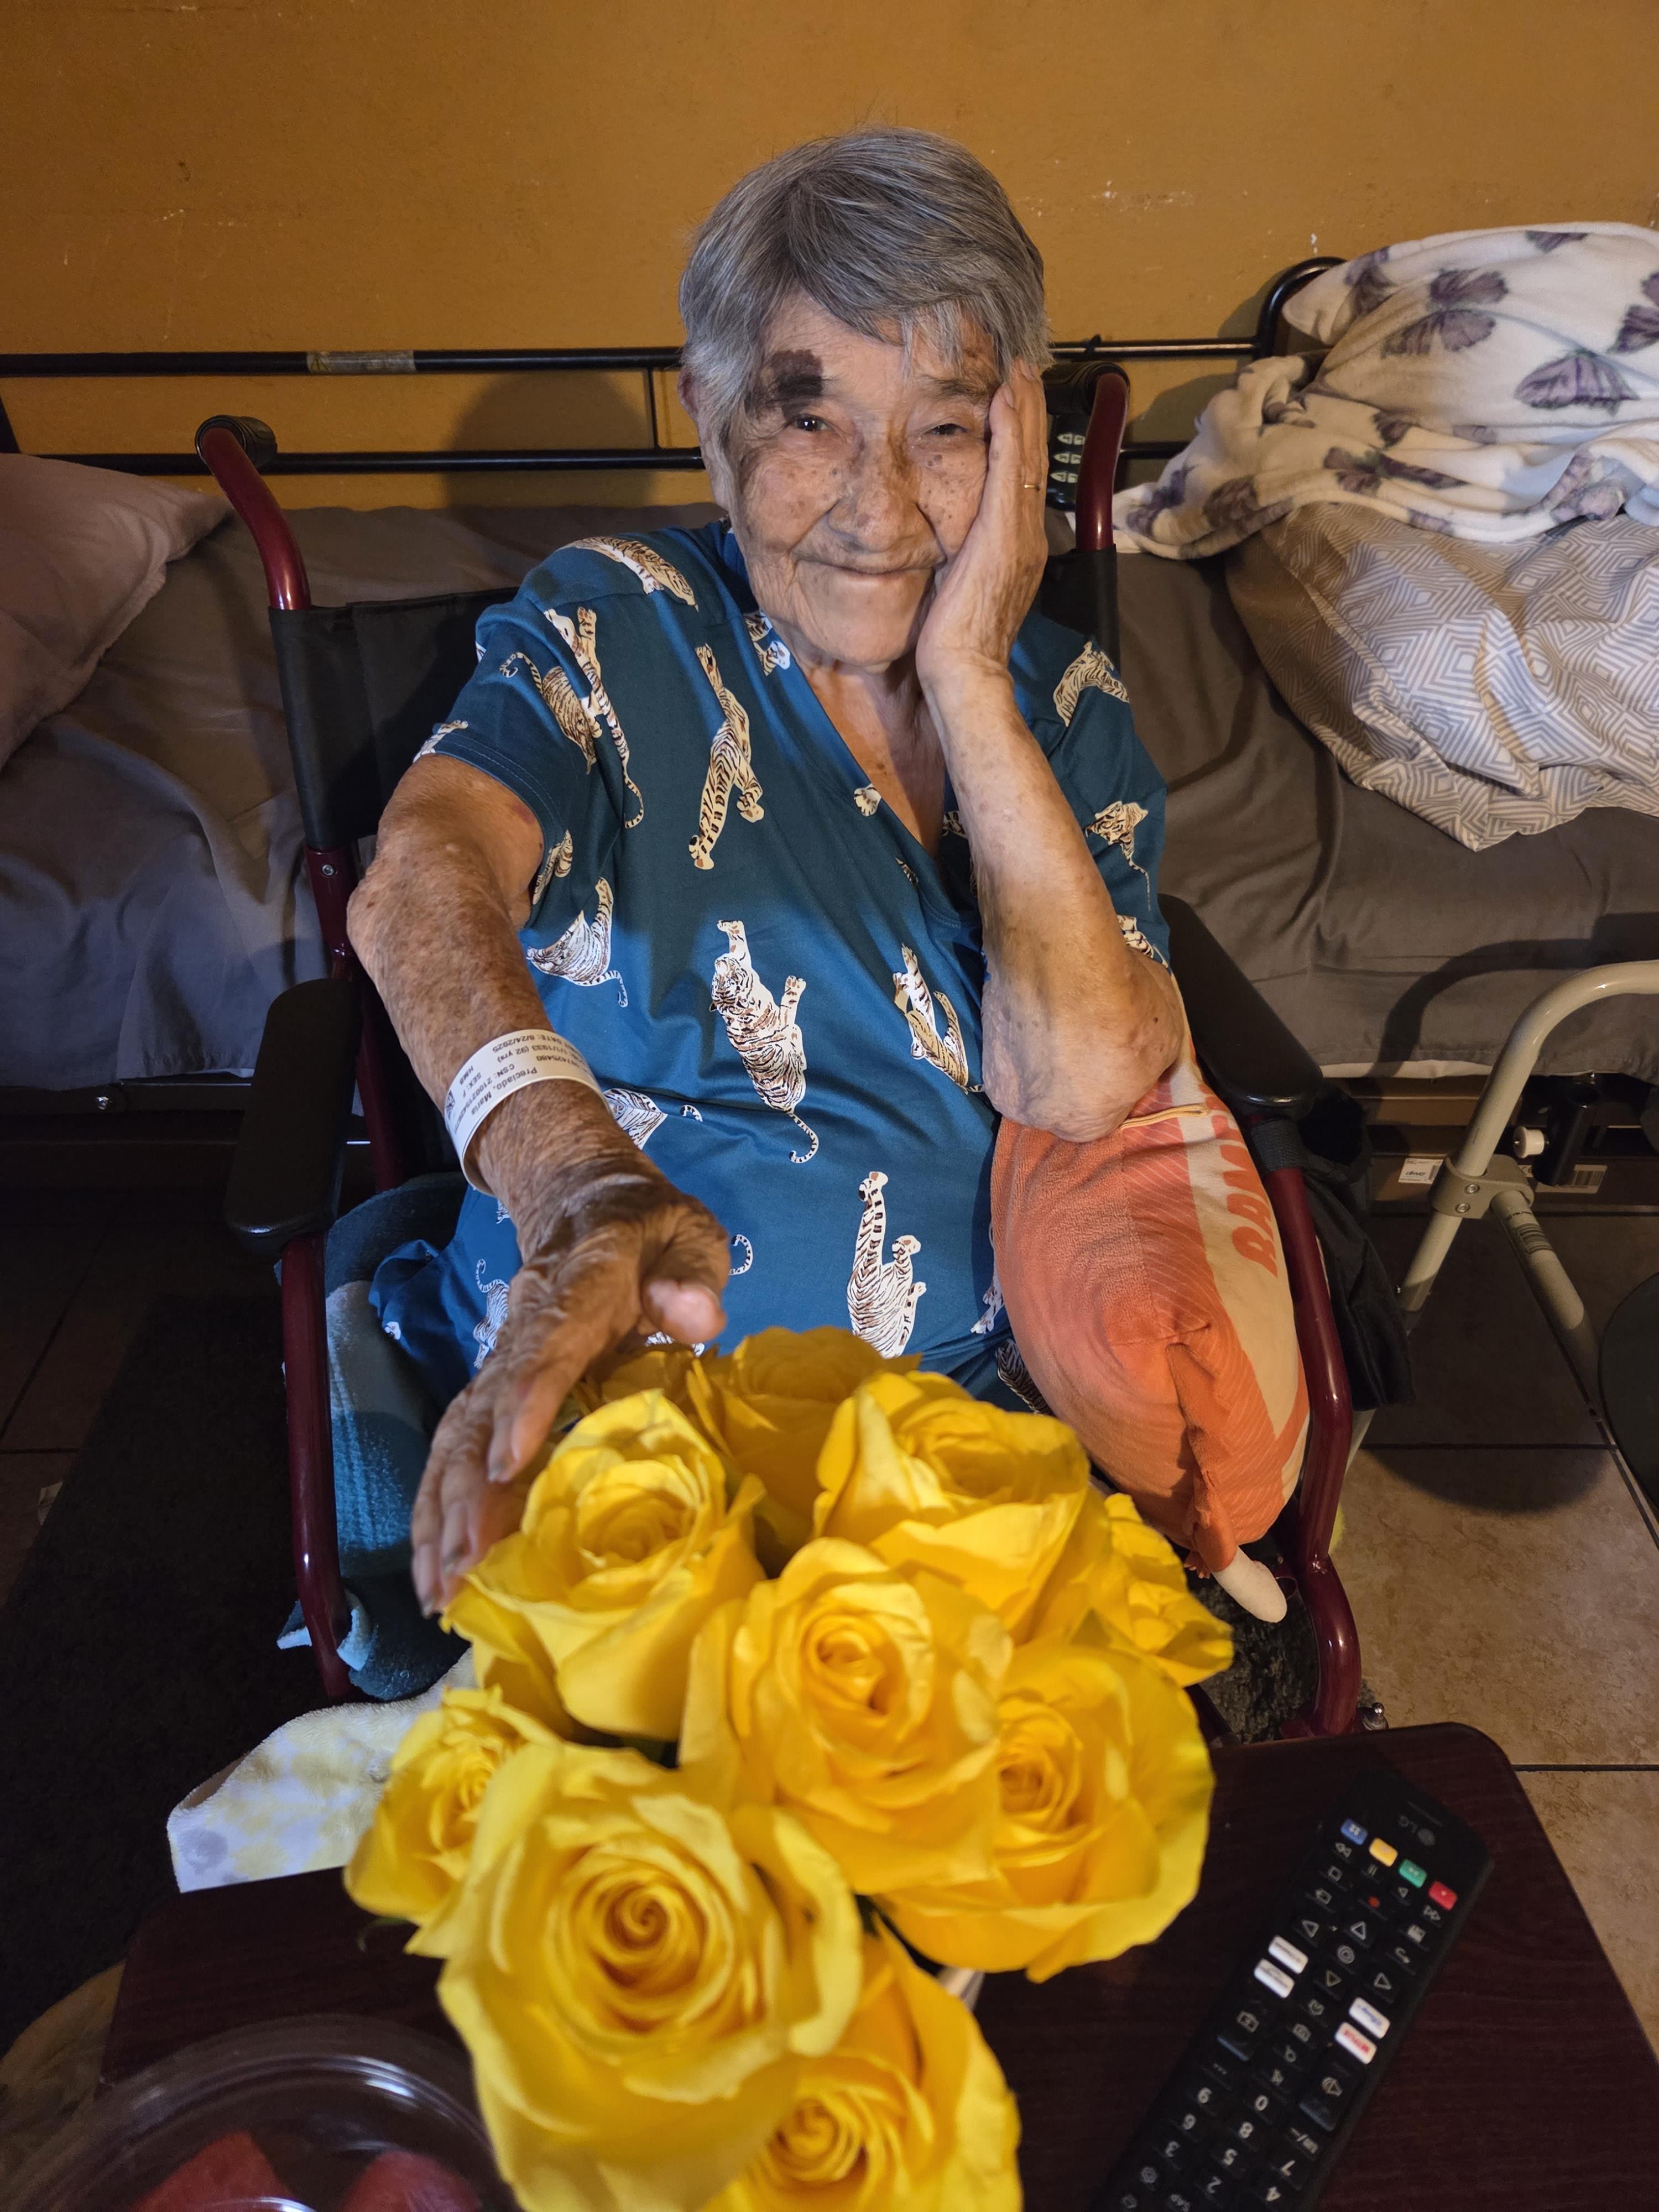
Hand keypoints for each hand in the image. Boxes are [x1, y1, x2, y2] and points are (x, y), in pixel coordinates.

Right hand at [409, 1161, 729, 1614]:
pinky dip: (439, 1507)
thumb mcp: (687, 1236)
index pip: (548, 1344)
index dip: (527, 1403)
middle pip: (485, 1408)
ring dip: (442, 1514)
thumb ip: (690, 1274)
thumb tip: (697, 1315)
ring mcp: (502, 1358)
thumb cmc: (653, 1234)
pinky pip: (457, 1446)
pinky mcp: (494, 1387)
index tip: (506, 1465)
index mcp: (579, 1286)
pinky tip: (435, 1568)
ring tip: (437, 1592)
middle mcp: (524, 1327)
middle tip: (462, 1570)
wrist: (588, 1201)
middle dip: (469, 1491)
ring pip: (458, 1435)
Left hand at [915, 361, 1048, 699]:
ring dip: (1024, 408)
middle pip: (1033, 458)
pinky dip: (1011, 434)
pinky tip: (1005, 400)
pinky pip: (1010, 473)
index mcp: (1020, 544)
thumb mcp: (964, 585)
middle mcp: (1028, 534)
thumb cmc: (957, 640)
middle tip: (1026, 364)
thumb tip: (954, 538)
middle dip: (1030, 409)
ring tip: (1020, 368)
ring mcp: (1020, 534)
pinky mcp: (1002, 536)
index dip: (1025, 434)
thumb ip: (967, 555)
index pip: (1024, 476)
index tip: (1018, 395)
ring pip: (1026, 457)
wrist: (965, 671)